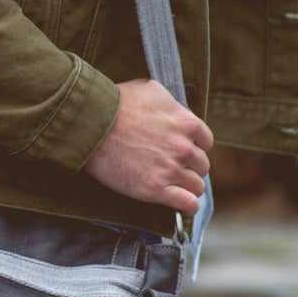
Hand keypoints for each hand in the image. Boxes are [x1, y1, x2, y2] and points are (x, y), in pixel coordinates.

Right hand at [83, 79, 212, 212]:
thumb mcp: (150, 89)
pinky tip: (184, 206)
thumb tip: (177, 112)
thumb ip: (171, 104)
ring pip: (197, 186)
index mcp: (186, 123)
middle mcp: (183, 148)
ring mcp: (170, 170)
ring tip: (176, 186)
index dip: (194, 146)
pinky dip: (188, 206)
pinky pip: (187, 203)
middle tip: (172, 166)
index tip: (183, 150)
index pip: (206, 142)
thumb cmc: (116, 103)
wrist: (91, 125)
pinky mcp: (155, 190)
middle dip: (189, 166)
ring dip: (188, 186)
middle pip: (202, 165)